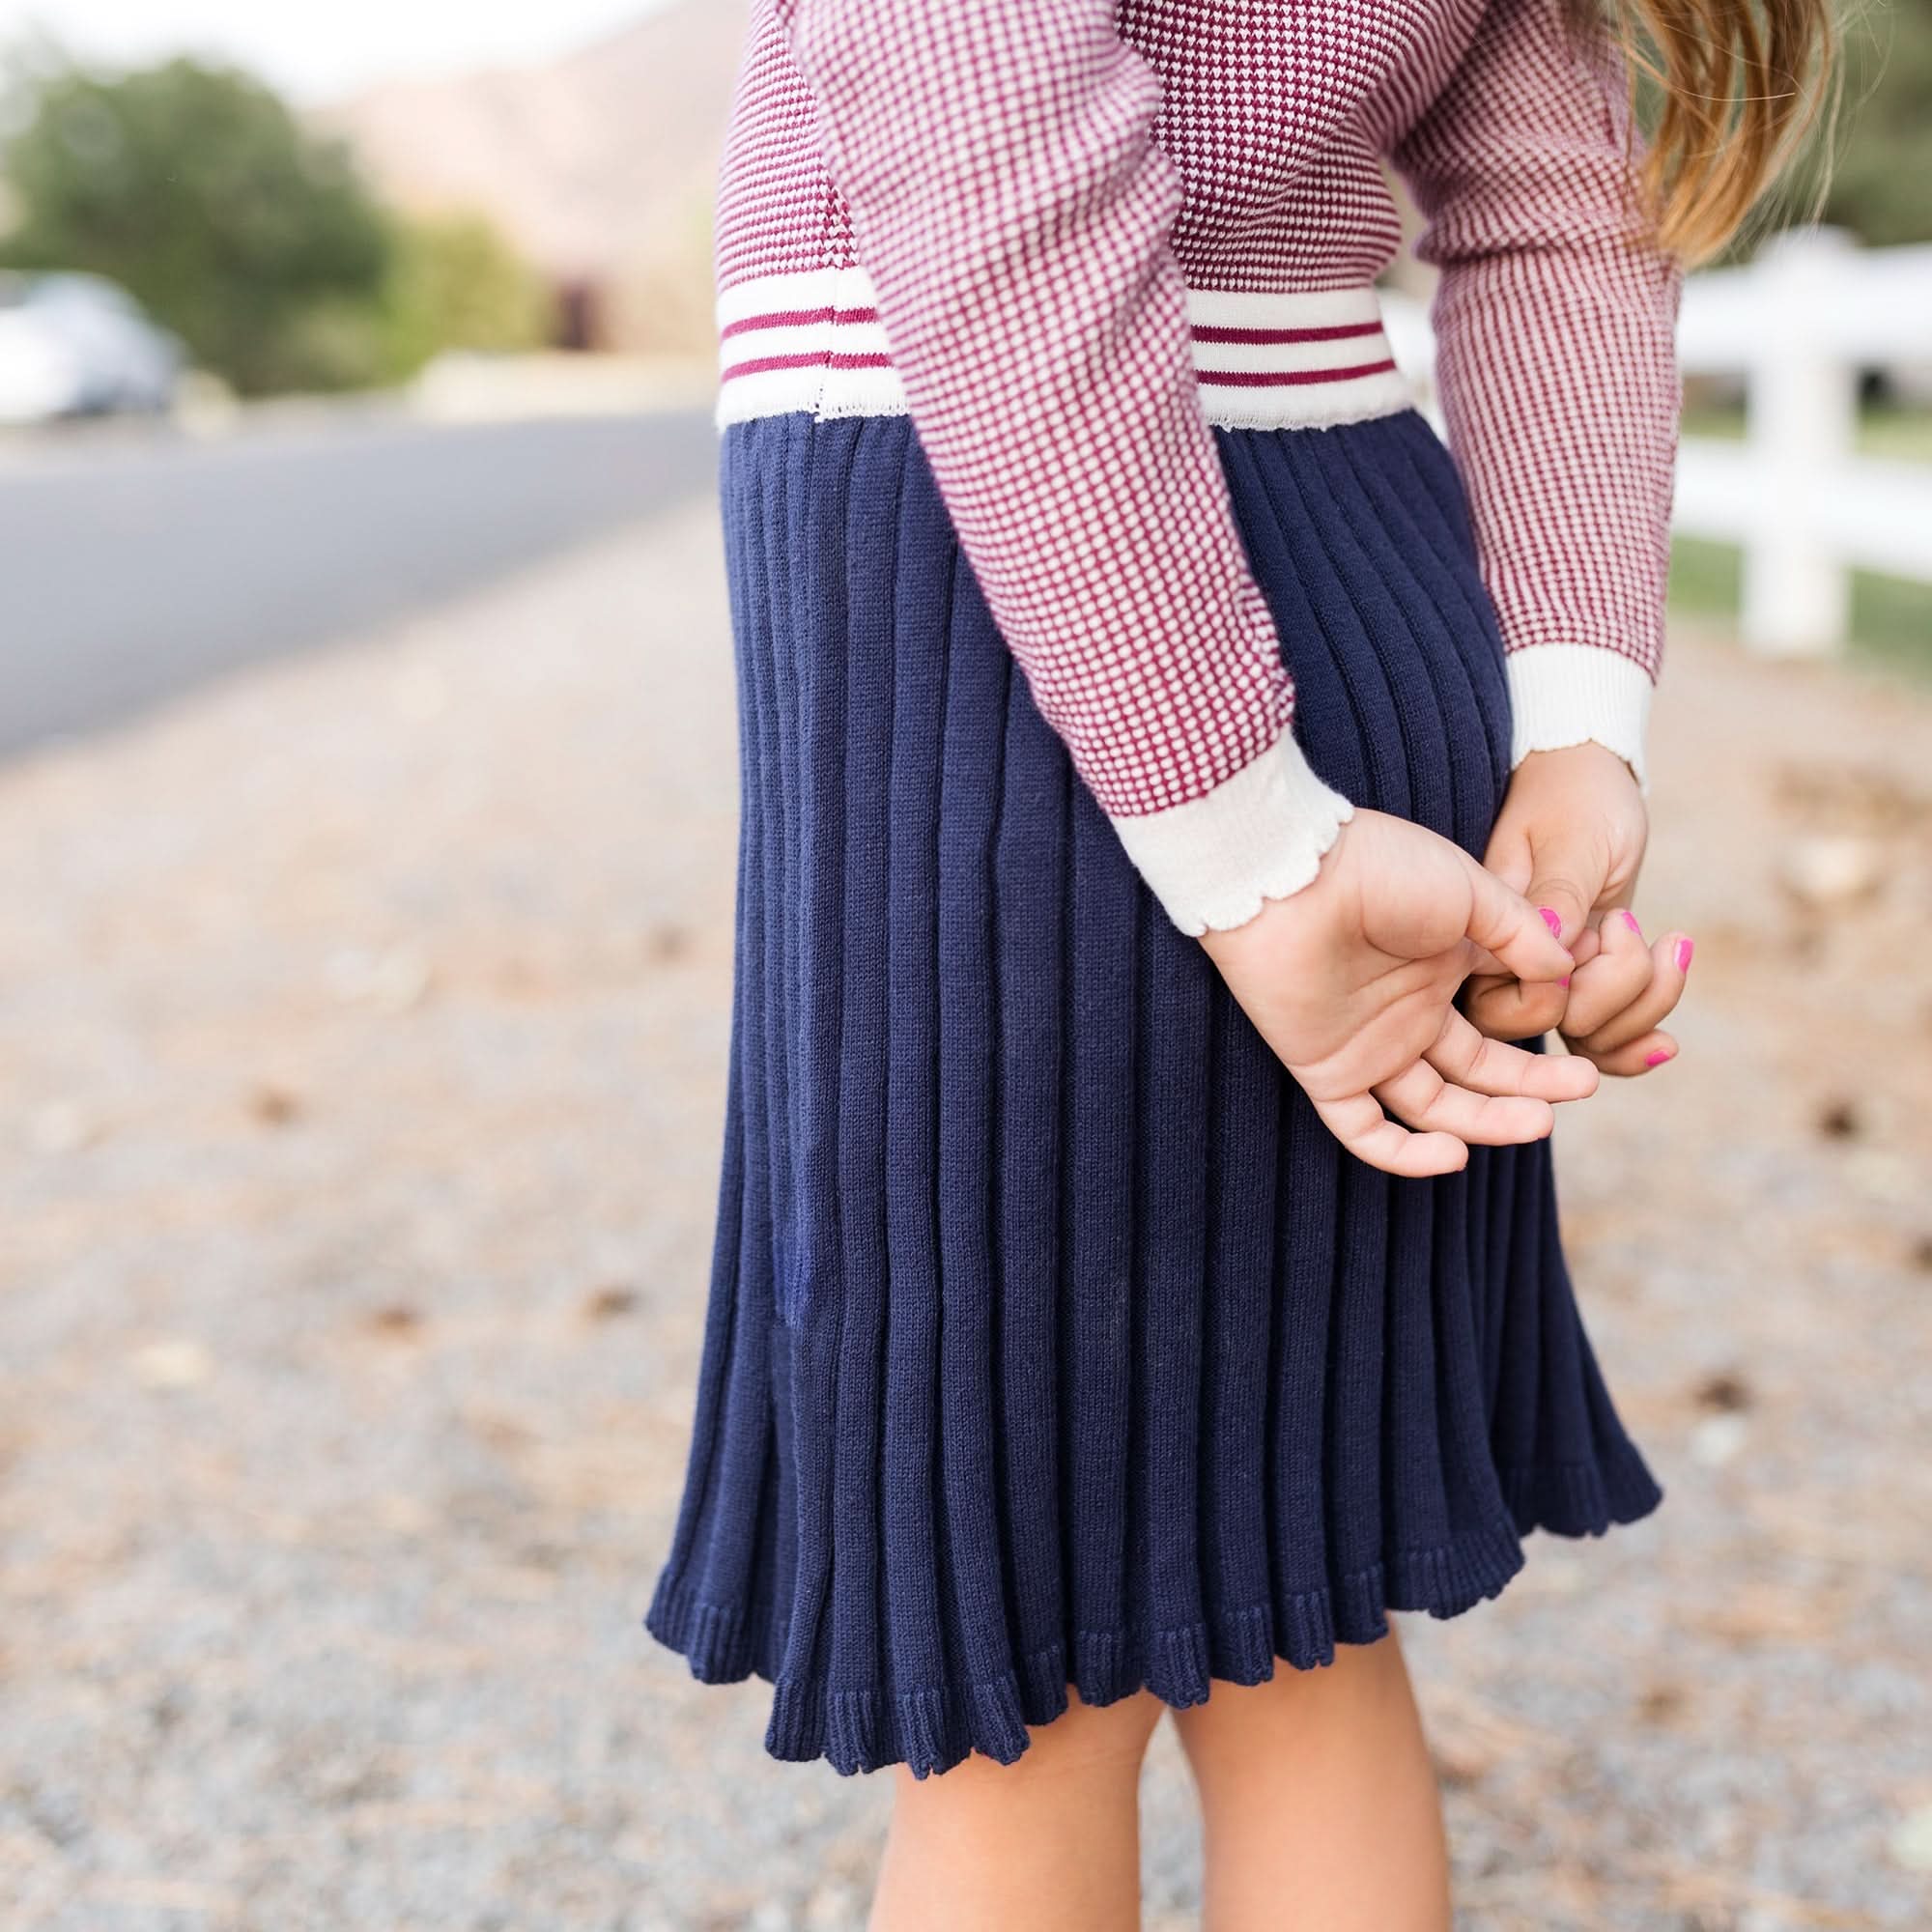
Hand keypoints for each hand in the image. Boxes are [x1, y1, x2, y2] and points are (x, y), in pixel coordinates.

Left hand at [1200, 807, 1596, 1177]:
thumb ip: (1522, 934)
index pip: (1499, 1020)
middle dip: (1532, 1086)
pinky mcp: (1325, 1069)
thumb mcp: (1470, 890)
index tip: (1587, 1025)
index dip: (1544, 1034)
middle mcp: (1407, 1011)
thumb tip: (1567, 973)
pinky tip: (1455, 1155)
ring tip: (1538, 1123)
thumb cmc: (1378, 868)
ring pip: (1433, 1105)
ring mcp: (1367, 1043)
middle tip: (1583, 1086)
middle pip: (1476, 1072)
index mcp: (1442, 966)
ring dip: (1487, 1122)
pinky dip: (1405, 1154)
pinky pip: (1364, 1130)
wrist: (1291, 874)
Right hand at [1462, 743, 1692, 1074]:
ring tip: (1675, 945)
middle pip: (1551, 1029)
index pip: (1510, 1007)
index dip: (1570, 988)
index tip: (1610, 925)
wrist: (1590, 777)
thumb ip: (1559, 895)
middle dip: (1617, 992)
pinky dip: (1641, 1039)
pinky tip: (1670, 1040)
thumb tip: (1549, 946)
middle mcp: (1503, 966)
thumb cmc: (1575, 796)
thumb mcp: (1573, 839)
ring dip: (1646, 1006)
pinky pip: (1603, 1040)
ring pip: (1587, 1042)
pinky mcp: (1580, 980)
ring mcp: (1544, 977)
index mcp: (1479, 932)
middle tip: (1632, 924)